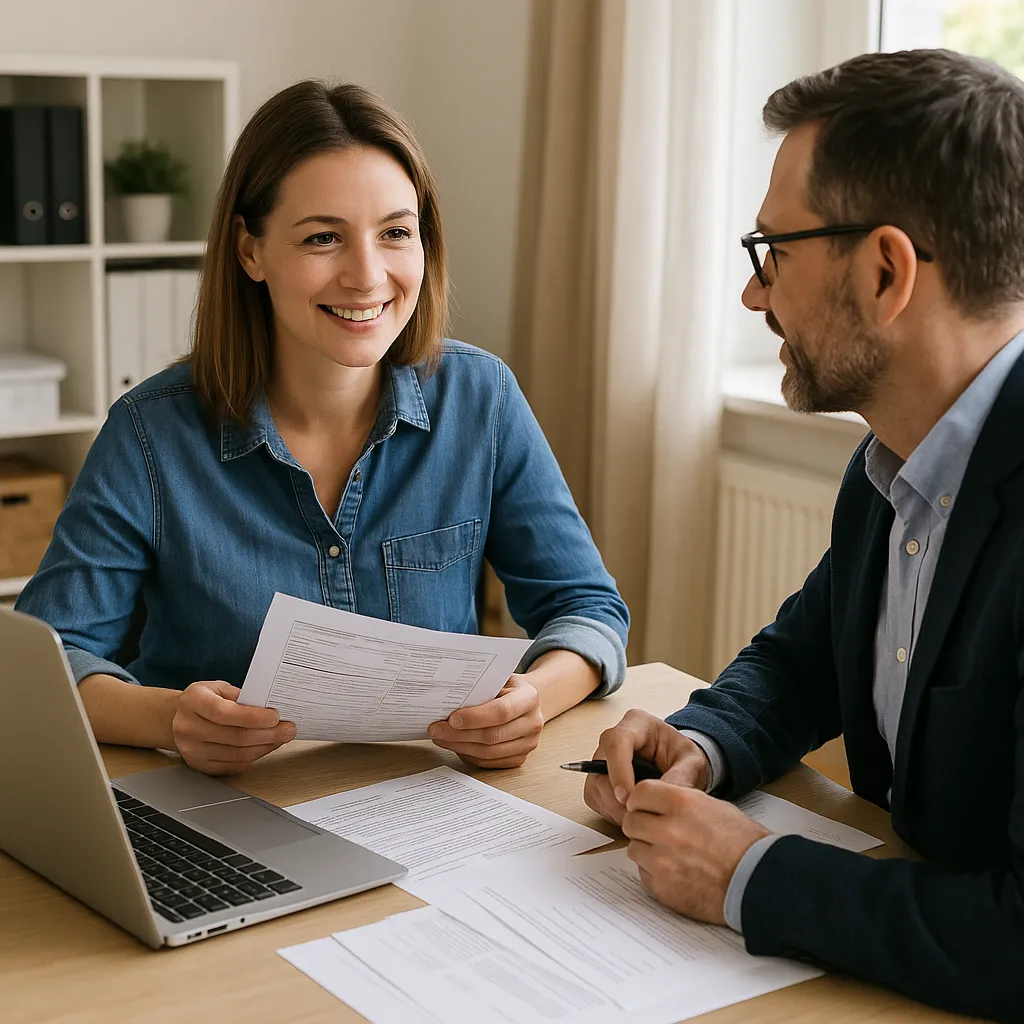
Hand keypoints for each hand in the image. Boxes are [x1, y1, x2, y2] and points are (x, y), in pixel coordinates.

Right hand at [171, 680, 296, 775]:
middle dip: (268, 734)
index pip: (225, 713)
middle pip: (235, 737)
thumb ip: (242, 696)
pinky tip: (264, 747)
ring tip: (280, 738)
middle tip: (288, 729)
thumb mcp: (219, 687)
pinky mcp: (199, 765)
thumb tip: (271, 707)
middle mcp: (188, 727)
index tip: (275, 716)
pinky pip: (233, 766)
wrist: (179, 717)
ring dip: (265, 747)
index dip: (253, 717)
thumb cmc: (204, 699)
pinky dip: (254, 757)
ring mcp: (191, 749)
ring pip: (238, 754)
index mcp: (193, 701)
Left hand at [427, 675, 542, 768]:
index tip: (451, 718)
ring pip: (489, 753)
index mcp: (529, 697)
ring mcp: (528, 743)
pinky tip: (455, 745)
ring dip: (460, 747)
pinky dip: (468, 755)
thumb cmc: (506, 688)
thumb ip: (481, 686)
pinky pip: (489, 762)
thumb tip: (448, 697)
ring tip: (441, 738)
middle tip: (436, 730)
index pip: (502, 711)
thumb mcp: (498, 678)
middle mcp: (533, 722)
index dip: (475, 717)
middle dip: (459, 735)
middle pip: (492, 736)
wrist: (526, 702)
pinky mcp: (520, 758)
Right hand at [583, 709, 710, 825]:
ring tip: (641, 815)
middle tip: (638, 815)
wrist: (679, 765)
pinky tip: (633, 814)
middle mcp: (614, 739)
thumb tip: (660, 797)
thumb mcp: (693, 763)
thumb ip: (681, 777)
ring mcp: (602, 759)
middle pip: (600, 766)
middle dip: (617, 796)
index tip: (629, 797)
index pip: (617, 742)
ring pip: (595, 785)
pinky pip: (596, 798)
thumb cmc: (683, 758)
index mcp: (637, 724)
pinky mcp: (598, 779)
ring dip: (615, 807)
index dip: (619, 770)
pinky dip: (611, 812)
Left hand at [622, 781, 768, 923]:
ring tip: (669, 853)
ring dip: (646, 849)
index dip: (642, 801)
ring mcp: (663, 861)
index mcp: (681, 803)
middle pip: (631, 821)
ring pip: (634, 848)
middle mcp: (668, 830)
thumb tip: (655, 805)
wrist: (758, 882)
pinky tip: (676, 871)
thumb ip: (678, 802)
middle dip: (641, 825)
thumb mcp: (713, 806)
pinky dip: (654, 872)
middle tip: (656, 831)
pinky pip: (643, 873)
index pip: (639, 793)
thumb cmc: (743, 843)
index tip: (646, 807)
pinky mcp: (662, 887)